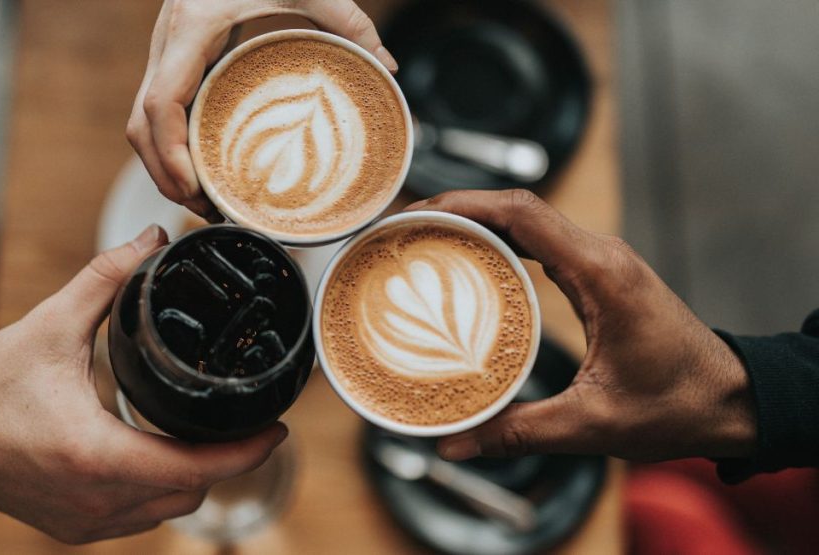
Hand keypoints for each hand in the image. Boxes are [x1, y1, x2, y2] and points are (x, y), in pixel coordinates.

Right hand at [0, 225, 286, 543]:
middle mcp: (97, 501)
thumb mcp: (49, 326)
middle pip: (192, 492)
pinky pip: (137, 516)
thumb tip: (148, 240)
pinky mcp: (71, 526)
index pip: (199, 467)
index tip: (277, 426)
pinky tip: (154, 453)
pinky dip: (156, 489)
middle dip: (225, 461)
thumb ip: (106, 279)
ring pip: (166, 510)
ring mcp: (84, 521)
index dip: (248, 450)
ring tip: (204, 432)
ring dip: (191, 476)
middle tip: (243, 420)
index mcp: (99, 456)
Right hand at [126, 0, 397, 219]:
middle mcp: (168, 43)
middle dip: (165, 175)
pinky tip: (200, 167)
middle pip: (141, 125)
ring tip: (203, 201)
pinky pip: (156, 112)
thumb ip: (348, 21)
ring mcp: (164, 52)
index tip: (195, 188)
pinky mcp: (173, 59)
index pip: (161, 102)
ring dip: (163, 166)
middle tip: (205, 209)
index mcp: (193, 28)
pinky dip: (170, 146)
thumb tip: (386, 65)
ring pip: (140, 122)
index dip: (171, 153)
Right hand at [406, 190, 756, 462]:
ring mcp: (601, 262)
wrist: (732, 402)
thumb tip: (455, 443)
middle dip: (455, 209)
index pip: (522, 212)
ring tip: (423, 241)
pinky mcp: (599, 276)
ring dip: (476, 223)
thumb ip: (518, 431)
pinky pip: (540, 243)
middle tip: (403, 230)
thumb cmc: (679, 405)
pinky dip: (499, 243)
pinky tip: (468, 265)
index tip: (416, 214)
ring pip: (528, 221)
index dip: (462, 204)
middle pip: (517, 208)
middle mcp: (601, 255)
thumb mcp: (592, 424)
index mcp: (601, 274)